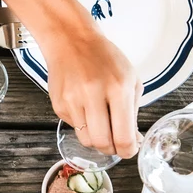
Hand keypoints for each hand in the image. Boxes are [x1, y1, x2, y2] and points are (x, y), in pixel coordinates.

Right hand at [44, 28, 139, 157]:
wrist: (71, 41)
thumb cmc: (105, 58)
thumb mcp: (130, 79)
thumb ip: (133, 112)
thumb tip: (133, 140)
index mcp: (118, 88)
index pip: (123, 136)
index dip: (128, 151)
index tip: (130, 150)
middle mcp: (93, 95)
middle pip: (103, 143)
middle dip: (112, 149)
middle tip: (116, 143)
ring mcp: (73, 101)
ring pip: (86, 140)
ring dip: (97, 140)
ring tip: (102, 126)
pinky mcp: (59, 105)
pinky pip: (74, 127)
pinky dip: (84, 125)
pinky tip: (86, 109)